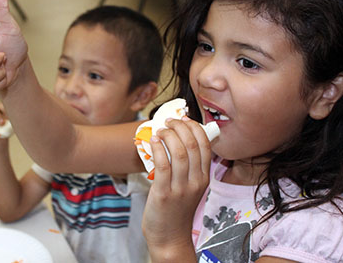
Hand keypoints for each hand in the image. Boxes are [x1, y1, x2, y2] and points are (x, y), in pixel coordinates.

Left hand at [142, 117, 211, 259]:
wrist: (170, 238)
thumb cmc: (177, 211)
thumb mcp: (190, 188)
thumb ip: (188, 168)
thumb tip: (176, 142)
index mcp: (204, 178)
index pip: (205, 145)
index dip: (194, 127)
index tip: (183, 119)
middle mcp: (196, 182)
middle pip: (193, 145)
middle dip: (180, 127)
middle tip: (169, 121)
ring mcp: (181, 188)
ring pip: (180, 152)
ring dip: (169, 135)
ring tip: (160, 130)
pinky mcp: (164, 194)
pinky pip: (163, 165)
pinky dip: (158, 149)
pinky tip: (153, 141)